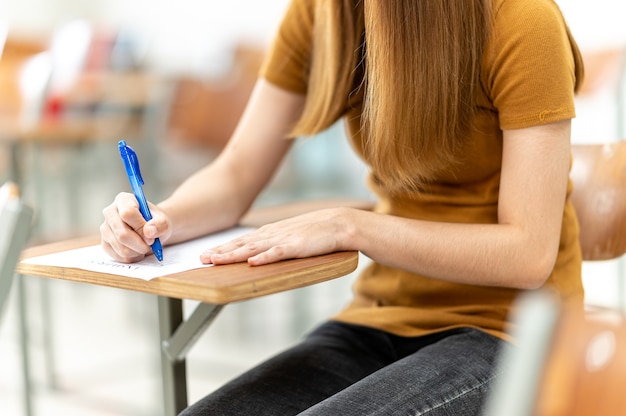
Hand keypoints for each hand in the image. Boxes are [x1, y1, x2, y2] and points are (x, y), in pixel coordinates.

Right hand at [100, 192, 171, 262]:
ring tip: (145, 247)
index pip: (128, 213)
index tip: (151, 234)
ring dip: (138, 252)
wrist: (151, 230)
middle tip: (151, 244)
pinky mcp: (105, 243)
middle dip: (140, 244)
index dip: (141, 227)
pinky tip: (138, 251)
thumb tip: (149, 231)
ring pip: (121, 248)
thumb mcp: (164, 221)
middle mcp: (110, 212)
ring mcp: (105, 228)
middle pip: (122, 234)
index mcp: (124, 200)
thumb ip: (160, 224)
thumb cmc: (156, 222)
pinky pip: (118, 256)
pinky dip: (132, 257)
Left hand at [201, 207, 352, 265]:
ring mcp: (284, 240)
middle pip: (241, 244)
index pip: (241, 241)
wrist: (338, 223)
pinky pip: (278, 253)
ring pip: (253, 248)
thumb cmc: (315, 231)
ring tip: (216, 260)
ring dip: (234, 255)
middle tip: (201, 259)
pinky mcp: (297, 246)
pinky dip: (264, 258)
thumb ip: (272, 243)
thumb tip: (255, 254)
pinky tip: (252, 262)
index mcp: (270, 233)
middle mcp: (272, 235)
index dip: (223, 249)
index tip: (206, 255)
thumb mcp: (288, 236)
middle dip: (221, 252)